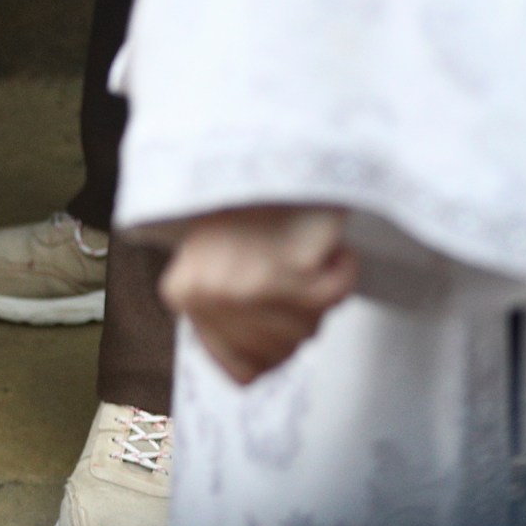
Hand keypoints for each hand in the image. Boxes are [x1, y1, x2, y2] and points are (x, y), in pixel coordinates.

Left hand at [160, 206, 359, 384]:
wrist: (260, 153)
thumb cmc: (241, 211)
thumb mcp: (211, 268)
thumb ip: (225, 319)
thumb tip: (253, 373)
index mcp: (183, 295)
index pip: (242, 371)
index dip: (272, 349)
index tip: (280, 315)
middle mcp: (210, 296)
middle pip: (281, 352)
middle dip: (297, 319)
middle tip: (292, 273)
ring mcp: (248, 287)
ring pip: (308, 329)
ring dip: (318, 295)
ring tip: (301, 255)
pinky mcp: (289, 271)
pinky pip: (336, 295)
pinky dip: (342, 271)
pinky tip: (324, 248)